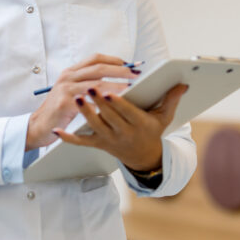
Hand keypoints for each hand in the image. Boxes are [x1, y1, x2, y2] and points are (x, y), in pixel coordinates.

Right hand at [26, 54, 139, 149]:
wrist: (38, 126)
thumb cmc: (60, 110)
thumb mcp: (73, 91)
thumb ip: (89, 83)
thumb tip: (117, 80)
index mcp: (72, 72)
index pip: (97, 59)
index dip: (116, 60)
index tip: (133, 65)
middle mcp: (68, 77)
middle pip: (99, 67)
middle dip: (120, 70)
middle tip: (136, 74)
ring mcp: (65, 89)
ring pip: (96, 83)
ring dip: (115, 85)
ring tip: (131, 88)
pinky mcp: (63, 103)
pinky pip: (87, 101)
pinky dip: (102, 102)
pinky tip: (115, 105)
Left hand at [52, 83, 187, 170]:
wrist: (143, 156)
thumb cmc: (152, 130)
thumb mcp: (165, 117)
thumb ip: (172, 99)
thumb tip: (183, 84)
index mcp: (139, 125)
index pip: (127, 114)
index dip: (117, 104)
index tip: (109, 92)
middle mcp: (123, 134)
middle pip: (109, 118)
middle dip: (98, 103)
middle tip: (89, 88)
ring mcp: (109, 140)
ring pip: (94, 127)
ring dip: (84, 113)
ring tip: (77, 98)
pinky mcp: (98, 144)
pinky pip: (81, 143)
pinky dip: (68, 138)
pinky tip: (57, 131)